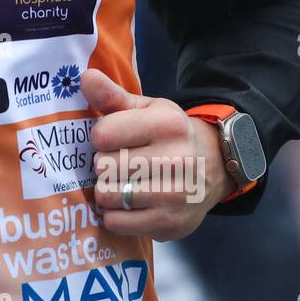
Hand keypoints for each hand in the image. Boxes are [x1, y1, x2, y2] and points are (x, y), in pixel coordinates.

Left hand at [81, 68, 230, 239]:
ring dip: (106, 191)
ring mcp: (174, 195)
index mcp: (167, 125)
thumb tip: (85, 77)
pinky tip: (126, 203)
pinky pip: (117, 223)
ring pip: (107, 196)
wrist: (215, 166)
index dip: (100, 137)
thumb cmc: (169, 135)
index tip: (112, 139)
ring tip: (121, 182)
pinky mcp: (170, 223)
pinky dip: (114, 215)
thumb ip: (112, 96)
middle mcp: (176, 159)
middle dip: (102, 165)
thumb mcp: (147, 109)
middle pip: (102, 167)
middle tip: (117, 163)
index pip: (102, 134)